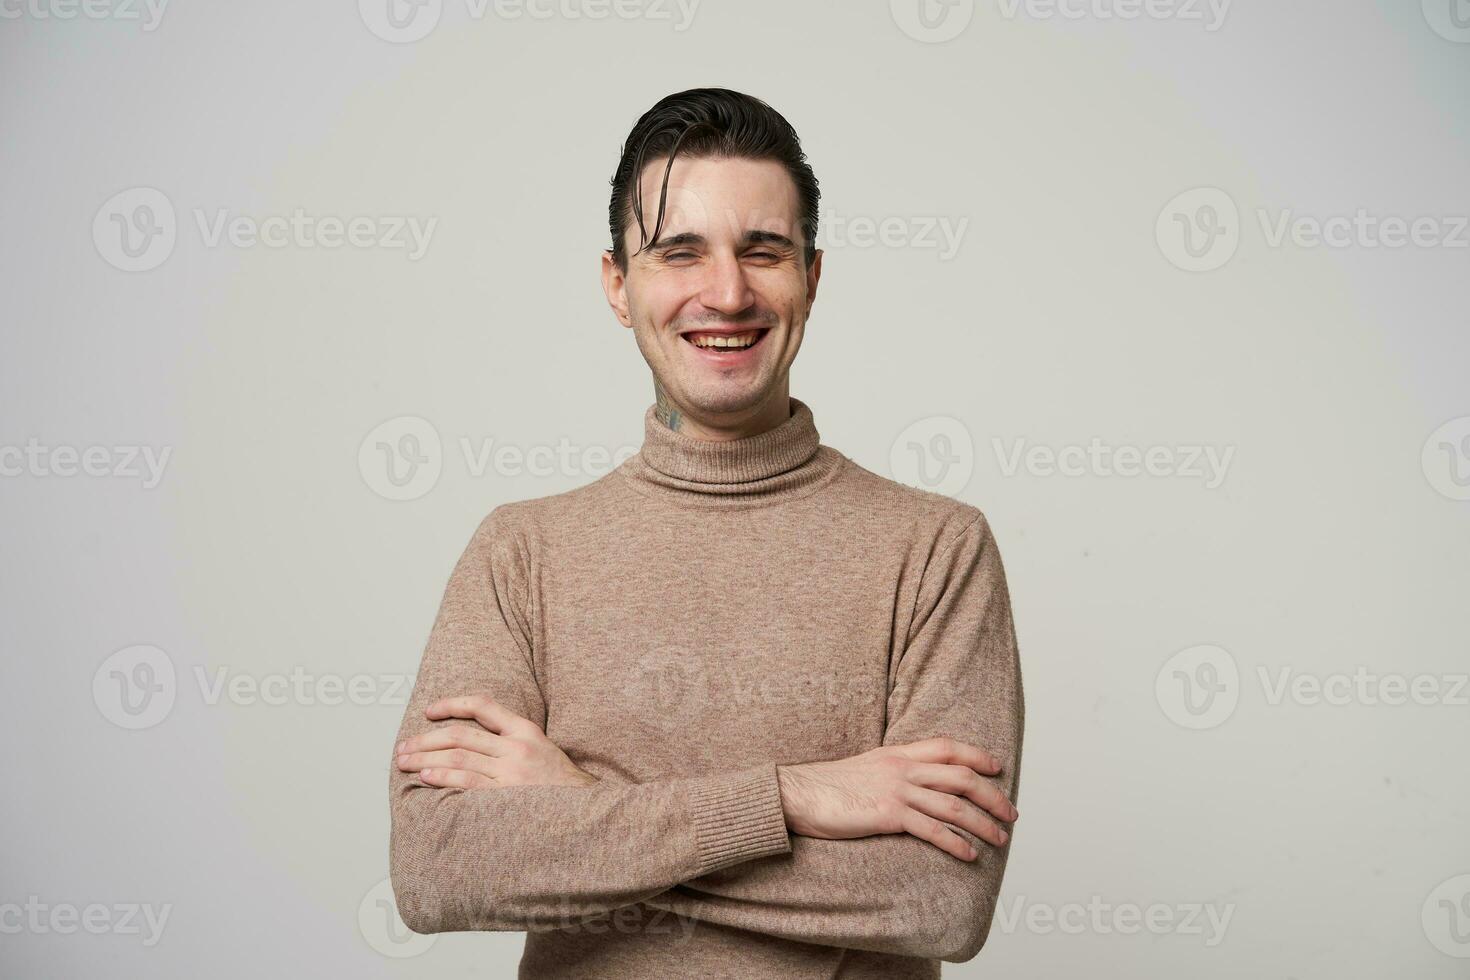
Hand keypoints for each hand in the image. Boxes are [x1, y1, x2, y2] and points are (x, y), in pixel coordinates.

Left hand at [394, 694, 597, 788]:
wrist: (589, 811)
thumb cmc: (560, 785)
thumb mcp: (542, 749)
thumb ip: (511, 740)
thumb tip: (470, 741)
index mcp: (526, 730)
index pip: (483, 706)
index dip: (452, 704)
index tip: (429, 711)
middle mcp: (517, 747)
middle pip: (460, 734)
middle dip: (425, 739)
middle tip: (403, 747)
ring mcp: (512, 772)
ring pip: (458, 756)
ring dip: (425, 758)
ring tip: (405, 762)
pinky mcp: (507, 796)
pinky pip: (468, 782)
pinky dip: (443, 777)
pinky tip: (426, 777)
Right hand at [776, 737, 1016, 860]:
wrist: (797, 794)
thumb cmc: (827, 787)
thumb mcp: (866, 768)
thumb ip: (892, 771)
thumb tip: (914, 785)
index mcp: (897, 753)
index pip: (946, 746)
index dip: (976, 754)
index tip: (997, 768)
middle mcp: (902, 768)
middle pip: (960, 776)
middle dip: (991, 794)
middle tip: (1010, 813)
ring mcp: (896, 790)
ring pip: (953, 805)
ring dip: (983, 822)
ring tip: (999, 838)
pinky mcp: (888, 814)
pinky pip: (932, 829)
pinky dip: (956, 842)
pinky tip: (969, 854)